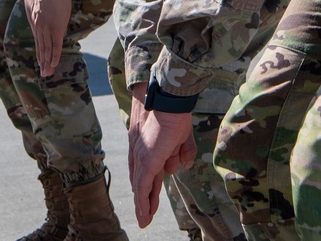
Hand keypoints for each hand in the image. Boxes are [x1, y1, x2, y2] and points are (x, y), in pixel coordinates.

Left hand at [20, 0, 71, 76]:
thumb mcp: (46, 3)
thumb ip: (51, 16)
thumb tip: (59, 29)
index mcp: (35, 21)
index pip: (38, 40)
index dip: (41, 51)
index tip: (41, 61)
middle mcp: (39, 27)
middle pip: (41, 47)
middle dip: (42, 61)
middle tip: (44, 73)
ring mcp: (47, 28)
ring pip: (47, 49)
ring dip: (48, 63)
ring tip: (47, 73)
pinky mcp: (55, 28)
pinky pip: (55, 46)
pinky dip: (55, 56)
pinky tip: (54, 64)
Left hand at [127, 82, 196, 227]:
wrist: (169, 100)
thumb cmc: (175, 113)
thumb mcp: (181, 136)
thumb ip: (181, 151)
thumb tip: (180, 166)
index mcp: (145, 144)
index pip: (145, 168)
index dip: (147, 184)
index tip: (149, 197)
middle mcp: (139, 150)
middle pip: (140, 179)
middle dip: (143, 198)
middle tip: (144, 215)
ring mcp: (142, 155)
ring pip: (141, 186)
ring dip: (144, 204)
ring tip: (145, 220)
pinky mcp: (147, 160)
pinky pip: (143, 186)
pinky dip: (143, 201)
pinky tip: (144, 214)